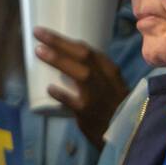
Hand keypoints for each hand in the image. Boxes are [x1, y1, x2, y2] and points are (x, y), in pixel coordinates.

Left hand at [34, 27, 128, 143]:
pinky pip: (73, 101)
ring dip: (58, 60)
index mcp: (109, 70)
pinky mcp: (89, 112)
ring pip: (79, 73)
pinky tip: (49, 88)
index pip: (88, 50)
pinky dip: (61, 94)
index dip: (65, 39)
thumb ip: (92, 73)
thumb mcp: (110, 84)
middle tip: (38, 33)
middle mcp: (105, 78)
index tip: (46, 32)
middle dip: (58, 42)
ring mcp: (97, 95)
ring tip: (38, 51)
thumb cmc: (113, 106)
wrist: (127, 131)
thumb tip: (63, 62)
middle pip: (82, 55)